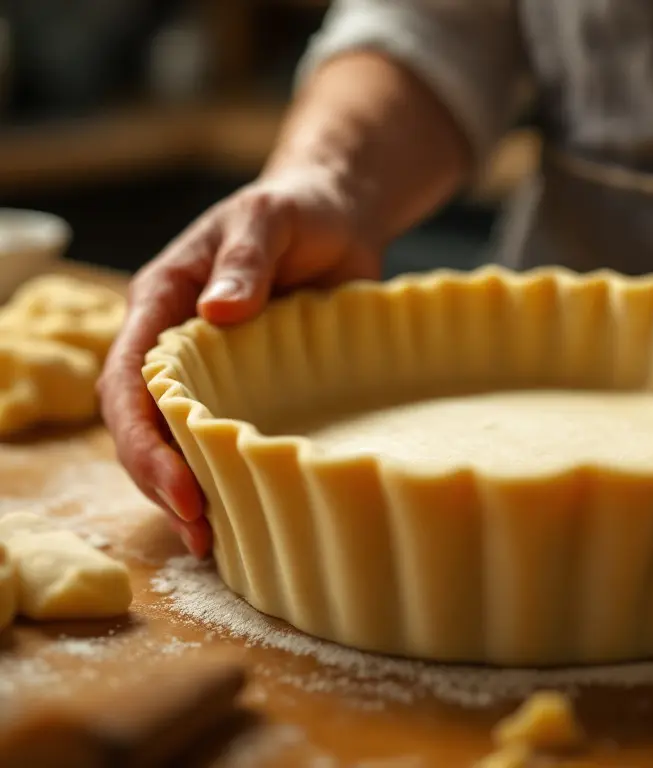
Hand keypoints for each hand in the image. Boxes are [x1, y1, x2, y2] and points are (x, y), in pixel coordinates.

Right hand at [98, 167, 381, 557]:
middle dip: (160, 482)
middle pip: (141, 426)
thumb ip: (246, 260)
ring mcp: (211, 372)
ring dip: (188, 492)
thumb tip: (218, 313)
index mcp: (159, 304)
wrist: (337, 217)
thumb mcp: (270, 219)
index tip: (181, 487)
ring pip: (177, 441)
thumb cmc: (297, 211)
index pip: (127, 383)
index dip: (145, 441)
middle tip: (201, 532)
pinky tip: (245, 514)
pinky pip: (223, 438)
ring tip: (217, 542)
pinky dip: (226, 477)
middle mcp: (174, 347)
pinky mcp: (250, 388)